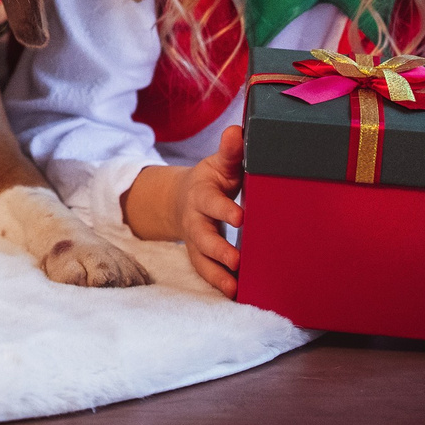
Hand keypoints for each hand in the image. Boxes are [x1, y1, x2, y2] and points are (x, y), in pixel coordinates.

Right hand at [175, 124, 245, 296]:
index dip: (224, 209)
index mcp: (202, 194)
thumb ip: (230, 151)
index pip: (211, 202)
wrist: (184, 199)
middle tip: (237, 259)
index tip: (240, 217)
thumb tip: (238, 130)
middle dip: (219, 249)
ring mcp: (196, 241)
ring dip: (217, 273)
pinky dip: (218, 284)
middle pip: (202, 237)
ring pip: (201, 260)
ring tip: (234, 285)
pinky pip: (206, 273)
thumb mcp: (219, 164)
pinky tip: (235, 294)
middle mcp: (195, 220)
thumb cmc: (212, 181)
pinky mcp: (200, 257)